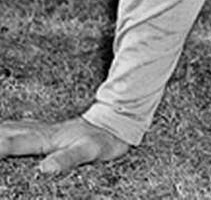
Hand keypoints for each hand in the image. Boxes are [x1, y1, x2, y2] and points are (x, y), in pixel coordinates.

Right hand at [0, 117, 129, 173]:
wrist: (118, 121)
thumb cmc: (104, 139)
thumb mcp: (90, 151)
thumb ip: (68, 159)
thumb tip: (45, 169)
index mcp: (46, 139)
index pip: (12, 145)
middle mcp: (40, 132)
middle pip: (6, 133)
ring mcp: (43, 130)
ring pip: (11, 129)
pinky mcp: (47, 132)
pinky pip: (20, 130)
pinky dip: (6, 130)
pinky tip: (3, 131)